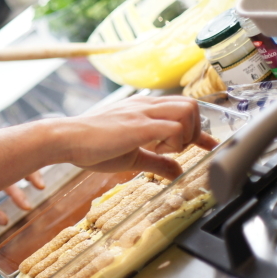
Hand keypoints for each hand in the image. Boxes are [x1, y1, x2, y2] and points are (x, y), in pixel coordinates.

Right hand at [61, 95, 217, 179]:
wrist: (66, 139)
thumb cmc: (91, 146)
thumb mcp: (131, 157)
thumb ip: (156, 161)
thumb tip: (177, 171)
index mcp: (143, 109)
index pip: (182, 110)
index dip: (201, 130)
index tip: (210, 145)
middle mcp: (146, 106)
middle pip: (191, 105)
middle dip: (194, 131)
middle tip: (177, 150)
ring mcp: (143, 113)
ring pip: (188, 111)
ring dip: (185, 134)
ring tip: (165, 150)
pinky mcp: (139, 125)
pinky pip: (173, 128)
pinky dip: (174, 143)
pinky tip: (156, 151)